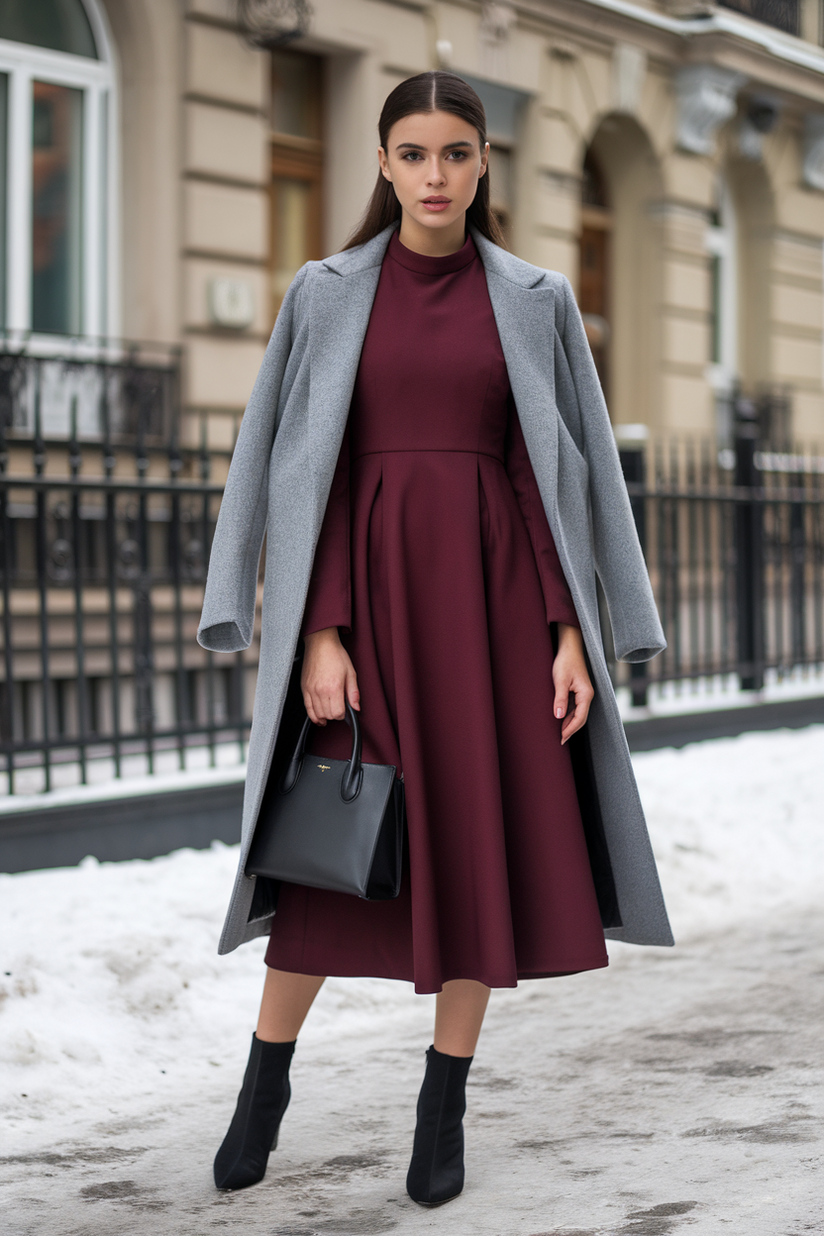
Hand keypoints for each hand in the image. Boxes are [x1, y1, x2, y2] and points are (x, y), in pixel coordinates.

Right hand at [301, 627, 359, 724]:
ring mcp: (310, 690)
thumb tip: (356, 707)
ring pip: (317, 714)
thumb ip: (354, 693)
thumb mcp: (351, 673)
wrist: (321, 644)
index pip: (337, 713)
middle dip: (334, 716)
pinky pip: (307, 708)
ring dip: (324, 717)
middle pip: (327, 715)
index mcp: (334, 687)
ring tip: (329, 715)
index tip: (345, 710)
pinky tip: (319, 718)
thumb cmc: (336, 655)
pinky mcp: (304, 688)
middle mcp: (320, 690)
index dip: (343, 715)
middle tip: (338, 709)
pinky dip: (313, 716)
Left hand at [552, 623, 593, 744]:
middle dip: (571, 730)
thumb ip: (560, 699)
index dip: (570, 730)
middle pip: (581, 718)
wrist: (570, 648)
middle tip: (559, 740)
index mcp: (585, 694)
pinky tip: (561, 719)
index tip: (561, 738)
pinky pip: (576, 707)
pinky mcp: (579, 691)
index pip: (580, 718)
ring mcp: (584, 694)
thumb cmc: (565, 662)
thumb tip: (558, 717)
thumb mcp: (560, 681)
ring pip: (578, 713)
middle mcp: (587, 696)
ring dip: (570, 723)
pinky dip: (569, 715)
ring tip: (559, 733)